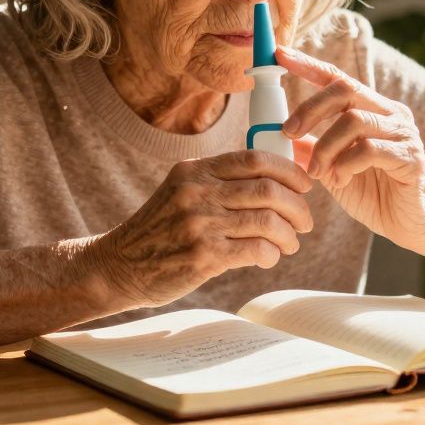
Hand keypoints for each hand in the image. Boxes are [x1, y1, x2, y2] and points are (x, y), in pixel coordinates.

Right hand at [93, 150, 314, 308]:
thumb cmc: (159, 230)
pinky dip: (271, 254)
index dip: (289, 171)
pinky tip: (269, 258)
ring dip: (289, 235)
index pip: (255, 159)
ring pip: (267, 221)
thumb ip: (218, 182)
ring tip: (291, 244)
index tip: (305, 186)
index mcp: (195, 170)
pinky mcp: (204, 256)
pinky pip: (256, 250)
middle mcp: (197, 192)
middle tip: (305, 222)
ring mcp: (200, 223)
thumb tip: (276, 183)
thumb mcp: (181, 191)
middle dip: (298, 207)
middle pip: (268, 189)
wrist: (120, 265)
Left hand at [276, 45, 424, 251]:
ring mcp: (403, 133)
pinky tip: (339, 181)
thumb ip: (311, 150)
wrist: (412, 225)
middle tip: (287, 132)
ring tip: (315, 172)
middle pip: (345, 89)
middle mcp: (390, 114)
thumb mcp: (333, 169)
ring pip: (354, 121)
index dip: (308, 65)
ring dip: (325, 147)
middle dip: (309, 109)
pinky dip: (345, 165)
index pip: (338, 78)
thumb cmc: (375, 194)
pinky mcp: (411, 158)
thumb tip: (279, 137)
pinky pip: (371, 150)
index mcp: (371, 110)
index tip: (280, 54)